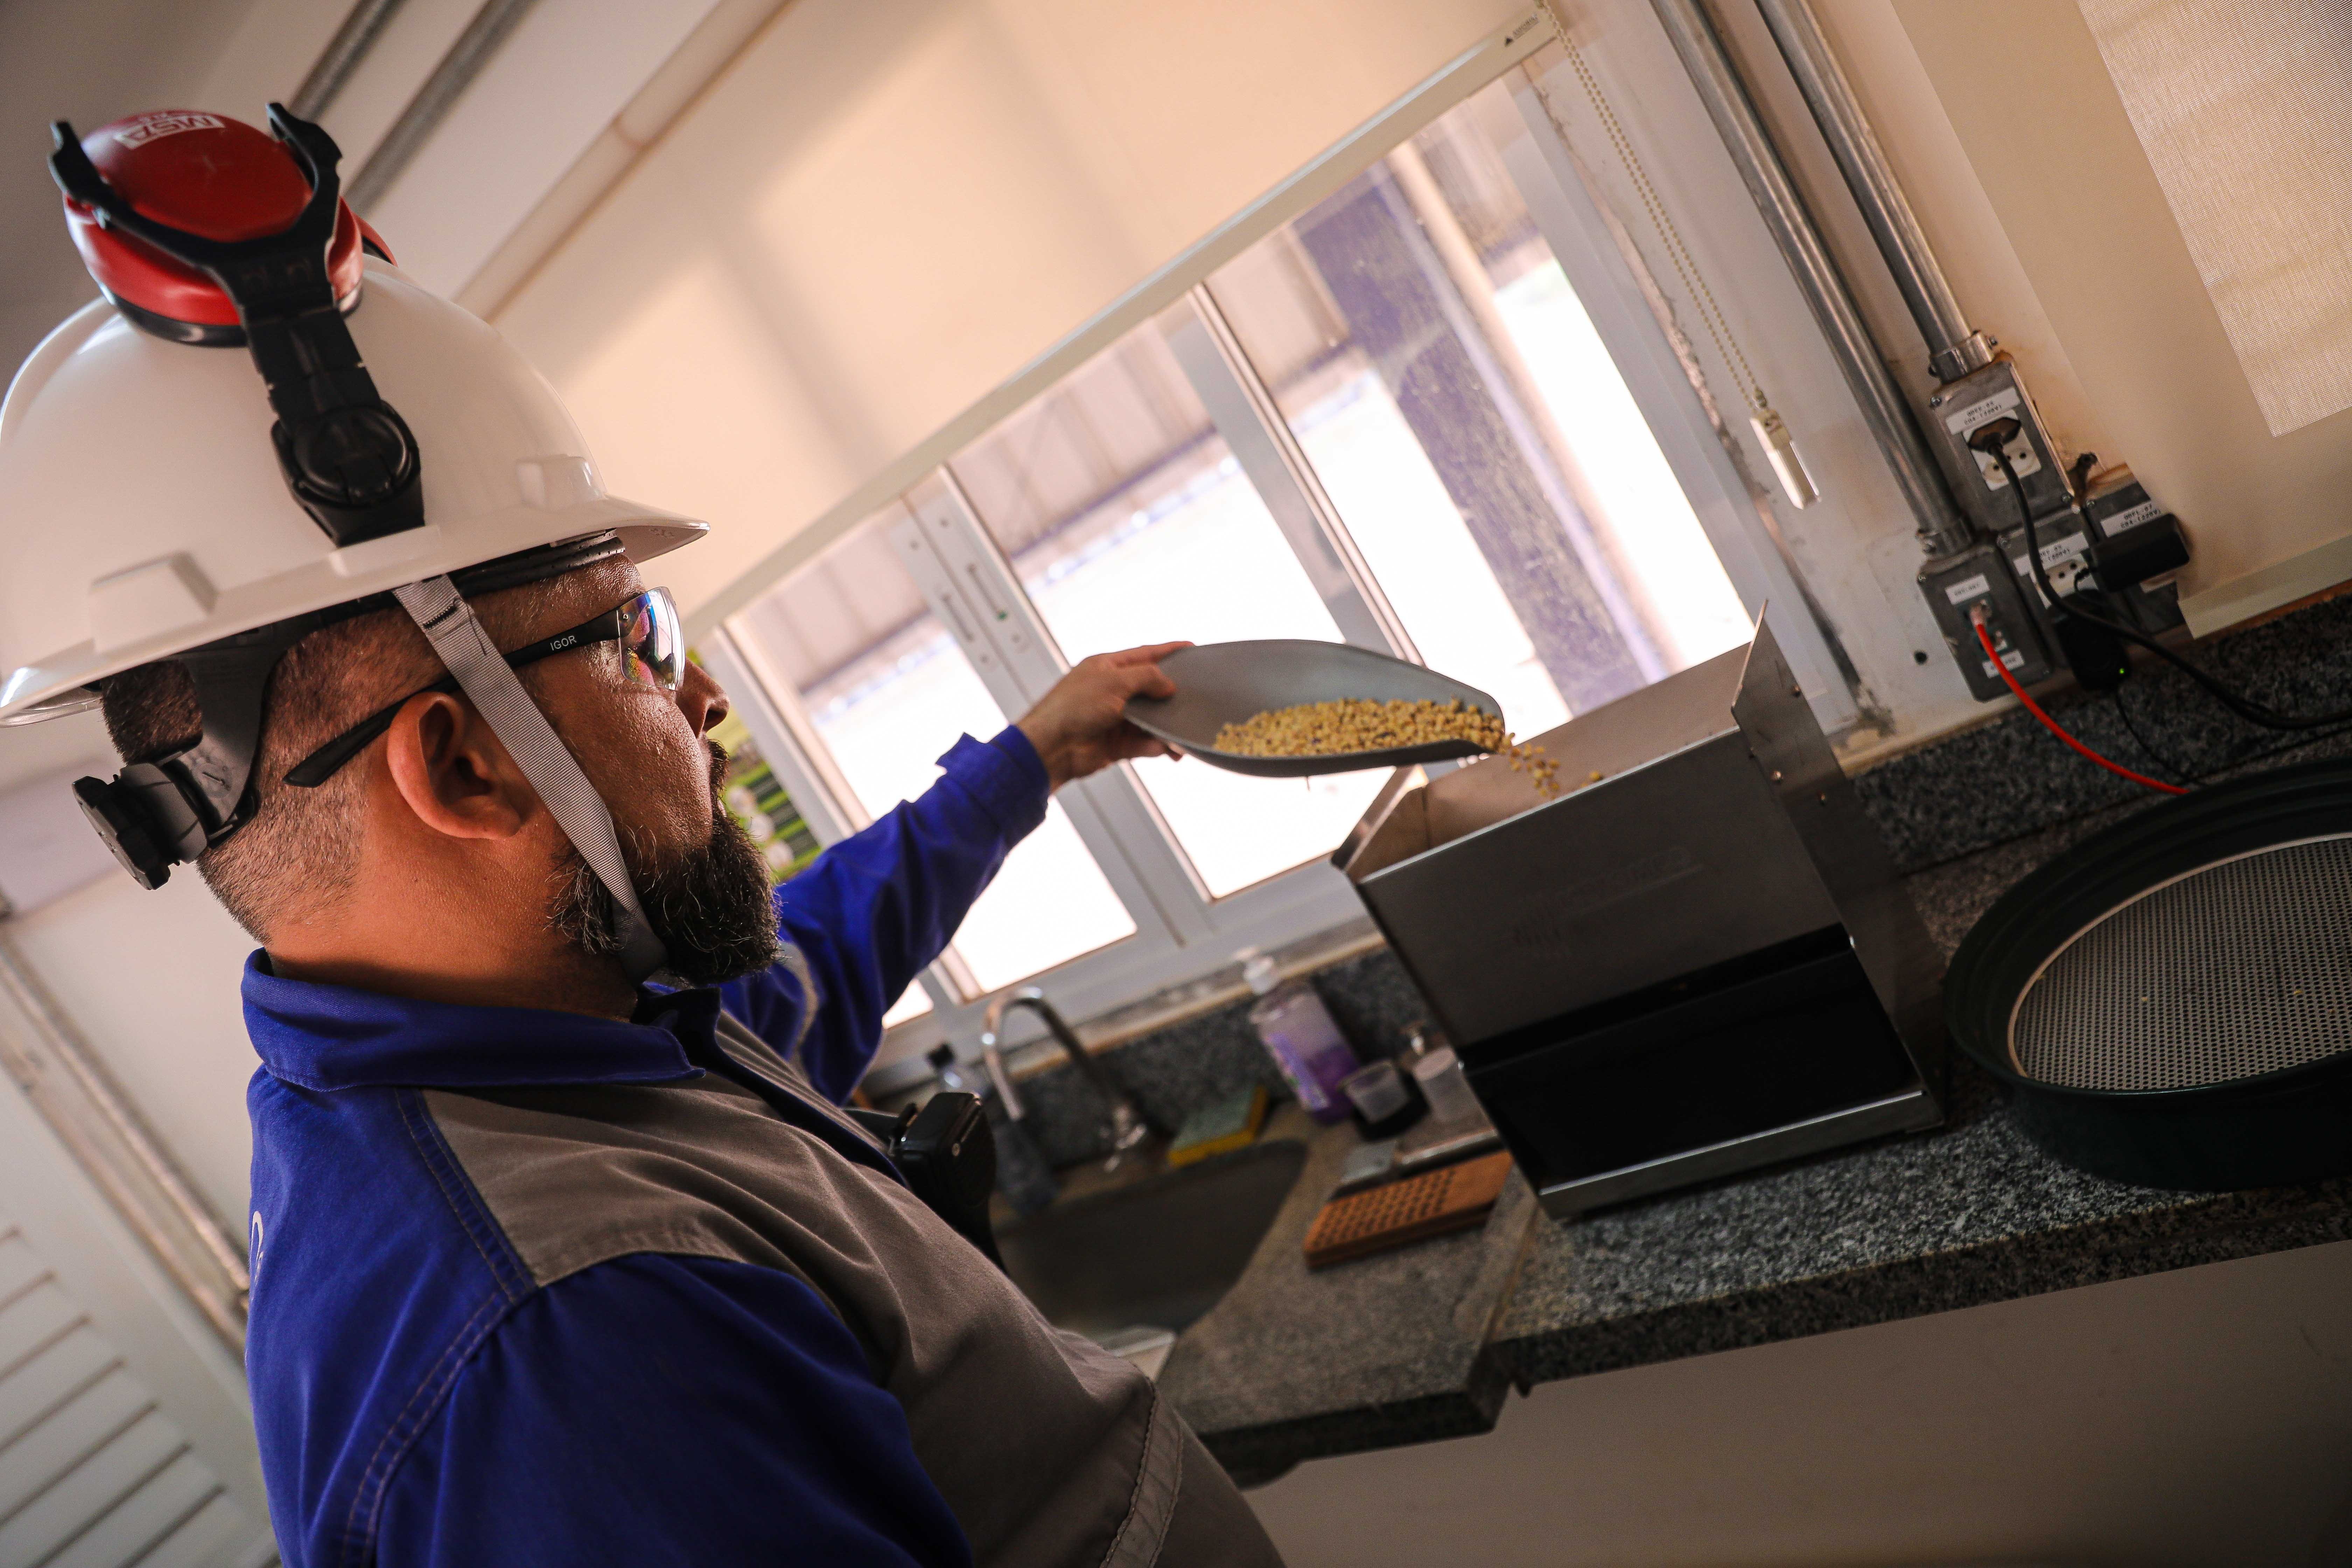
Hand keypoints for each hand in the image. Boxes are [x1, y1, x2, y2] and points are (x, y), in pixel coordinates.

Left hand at [1016, 642, 1189, 789]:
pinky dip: (1154, 745)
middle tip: (1195, 699)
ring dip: (1166, 728)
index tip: (1190, 648)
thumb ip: (1146, 678)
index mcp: (1108, 667)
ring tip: (1182, 735)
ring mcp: (1114, 718)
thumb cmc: (1072, 707)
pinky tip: (1164, 748)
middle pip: (1150, 690)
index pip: (1144, 654)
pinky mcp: (1115, 744)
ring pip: (1150, 720)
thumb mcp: (1114, 682)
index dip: (1168, 651)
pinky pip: (1142, 743)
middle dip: (1171, 696)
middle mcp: (1112, 691)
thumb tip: (1169, 685)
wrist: (1051, 747)